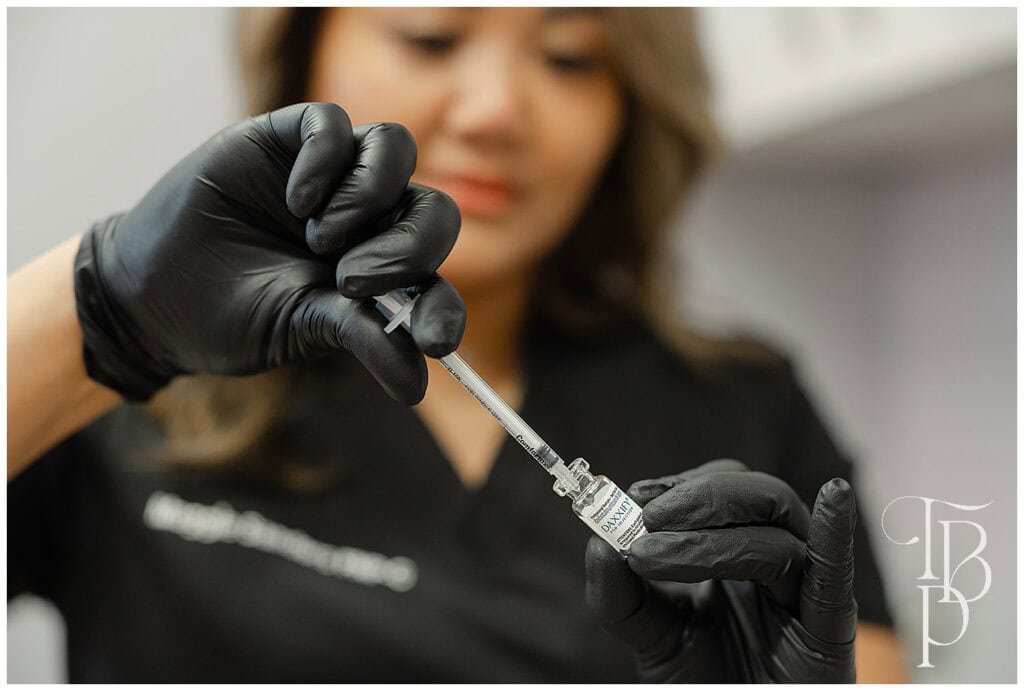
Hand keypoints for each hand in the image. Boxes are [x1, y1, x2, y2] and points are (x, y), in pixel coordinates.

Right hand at [73, 102, 464, 403]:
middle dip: (408, 248)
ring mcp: (332, 175)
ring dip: (368, 195)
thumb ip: (364, 340)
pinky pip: (331, 124)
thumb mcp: (302, 330)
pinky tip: (294, 201)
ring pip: (394, 149)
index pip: (436, 280)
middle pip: (433, 211)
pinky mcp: (286, 138)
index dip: (444, 310)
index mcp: (382, 271)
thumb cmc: (233, 315)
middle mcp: (369, 219)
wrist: (153, 292)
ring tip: (318, 236)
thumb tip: (419, 387)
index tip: (436, 342)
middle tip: (352, 280)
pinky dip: (324, 160)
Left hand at [585, 459, 856, 681]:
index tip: (635, 495)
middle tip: (646, 519)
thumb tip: (597, 545)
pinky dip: (836, 533)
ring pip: (777, 536)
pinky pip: (836, 575)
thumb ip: (620, 597)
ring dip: (713, 537)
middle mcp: (776, 562)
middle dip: (697, 499)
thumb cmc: (703, 684)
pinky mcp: (829, 629)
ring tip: (655, 554)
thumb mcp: (651, 638)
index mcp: (737, 551)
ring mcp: (804, 593)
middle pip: (756, 497)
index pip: (720, 490)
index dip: (681, 485)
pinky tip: (833, 496)